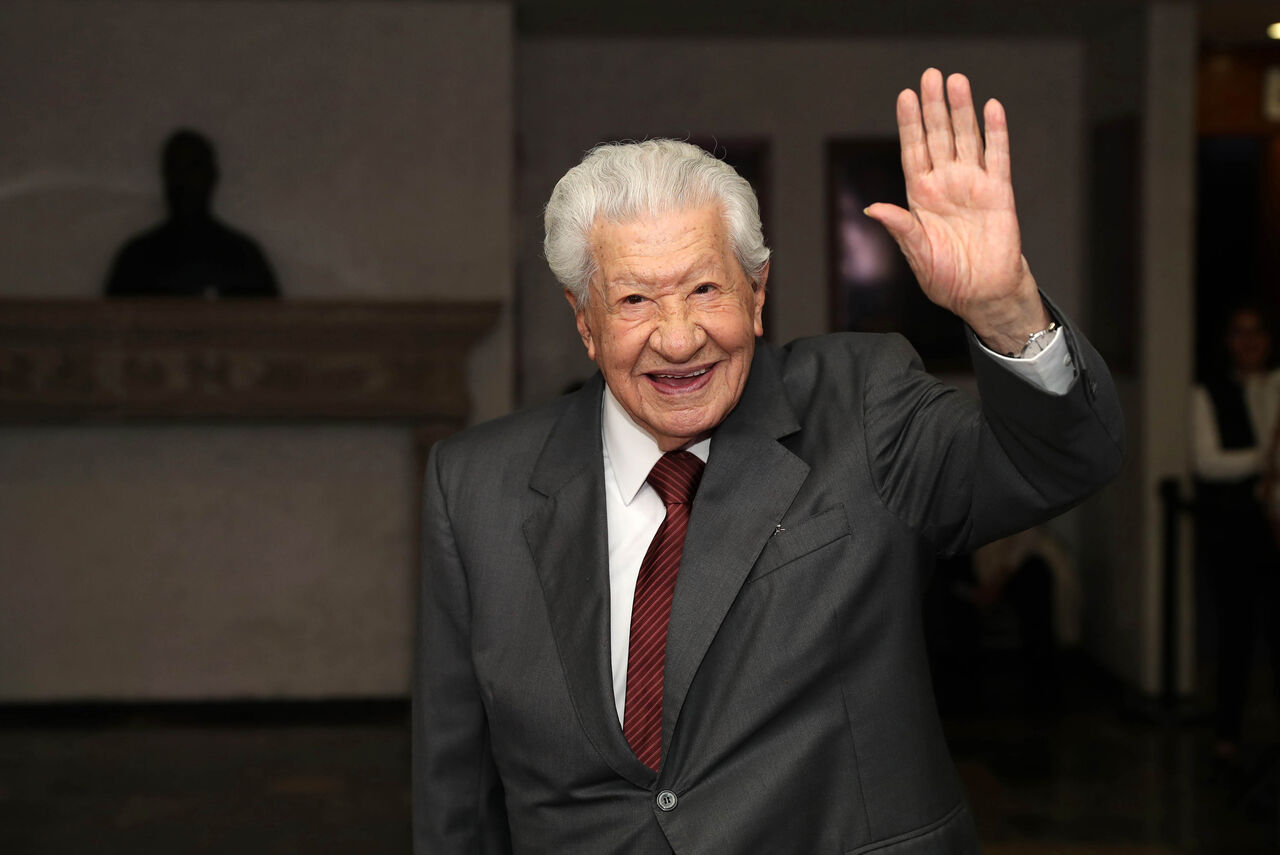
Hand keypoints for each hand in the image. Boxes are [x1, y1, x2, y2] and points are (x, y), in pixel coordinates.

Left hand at [864, 69, 1049, 354]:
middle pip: (938, 137)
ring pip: (966, 139)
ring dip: (962, 110)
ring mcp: (972, 185)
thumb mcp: (917, 255)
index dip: (909, 124)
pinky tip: (992, 108)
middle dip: (934, 107)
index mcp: (920, 197)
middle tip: (931, 75)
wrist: (983, 294)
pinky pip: (998, 156)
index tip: (905, 96)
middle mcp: (945, 184)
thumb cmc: (946, 279)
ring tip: (957, 81)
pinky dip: (996, 132)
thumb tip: (873, 208)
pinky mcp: (999, 192)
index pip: (913, 151)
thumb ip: (900, 228)